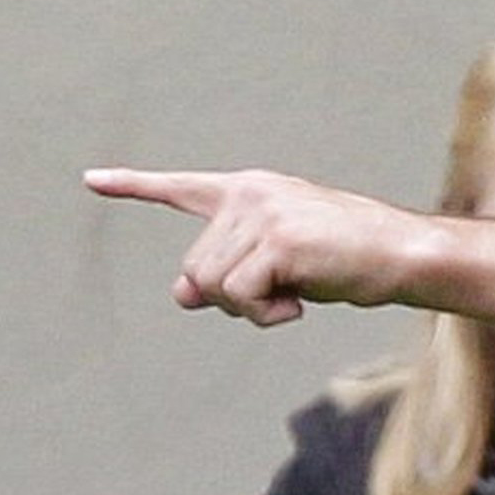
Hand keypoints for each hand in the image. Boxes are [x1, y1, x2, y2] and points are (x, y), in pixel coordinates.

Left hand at [83, 167, 433, 325]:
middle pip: (196, 268)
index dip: (135, 186)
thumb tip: (181, 295)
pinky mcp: (278, 241)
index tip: (92, 179)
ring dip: (248, 308)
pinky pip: (238, 296)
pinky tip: (298, 308)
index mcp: (252, 191)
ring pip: (210, 286)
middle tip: (280, 295)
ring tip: (293, 296)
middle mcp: (251, 194)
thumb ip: (227, 273)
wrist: (402, 254)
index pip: (184, 188)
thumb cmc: (348, 261)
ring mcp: (263, 214)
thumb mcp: (278, 267)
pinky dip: (264, 314)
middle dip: (230, 297)